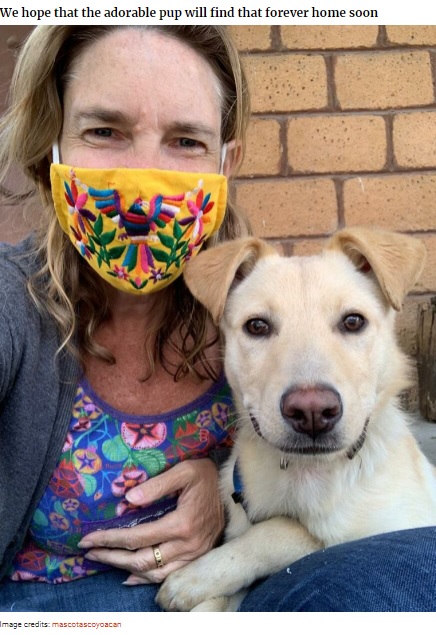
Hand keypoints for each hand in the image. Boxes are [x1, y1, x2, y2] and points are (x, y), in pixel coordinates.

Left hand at [77, 458, 223, 583]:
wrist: (233, 488)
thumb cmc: (206, 476)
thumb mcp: (184, 471)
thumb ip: (157, 485)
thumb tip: (129, 498)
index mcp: (182, 524)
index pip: (137, 537)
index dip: (110, 538)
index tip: (89, 538)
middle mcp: (187, 545)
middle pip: (141, 560)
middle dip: (111, 556)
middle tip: (89, 552)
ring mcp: (193, 554)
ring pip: (154, 573)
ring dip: (125, 569)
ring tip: (104, 560)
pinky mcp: (197, 557)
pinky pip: (168, 575)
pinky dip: (146, 578)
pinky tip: (130, 576)